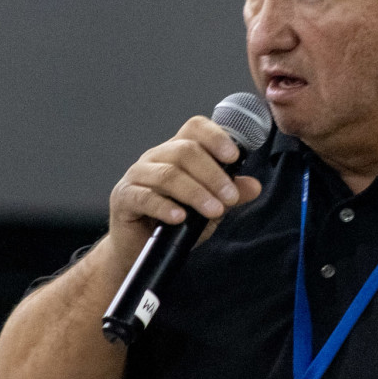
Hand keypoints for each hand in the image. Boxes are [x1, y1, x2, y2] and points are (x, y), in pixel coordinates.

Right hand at [108, 116, 262, 256]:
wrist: (138, 250)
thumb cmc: (173, 224)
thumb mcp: (209, 210)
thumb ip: (229, 196)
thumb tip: (254, 186)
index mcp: (177, 152)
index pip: (195, 128)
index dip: (215, 137)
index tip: (235, 156)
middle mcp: (156, 157)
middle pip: (185, 151)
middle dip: (213, 174)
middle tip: (230, 197)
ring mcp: (137, 176)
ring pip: (168, 174)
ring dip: (195, 192)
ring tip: (214, 211)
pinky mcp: (124, 198)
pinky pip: (144, 197)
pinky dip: (164, 206)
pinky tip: (179, 217)